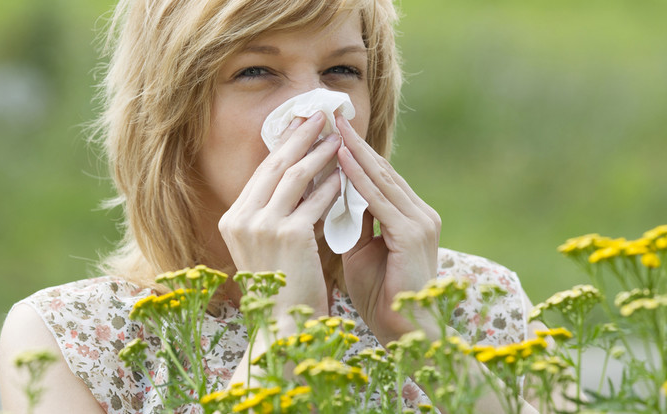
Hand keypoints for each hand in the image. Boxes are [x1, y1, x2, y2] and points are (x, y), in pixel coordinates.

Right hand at [218, 112, 341, 321]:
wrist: (281, 328)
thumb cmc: (280, 290)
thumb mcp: (268, 247)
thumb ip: (276, 215)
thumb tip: (303, 180)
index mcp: (233, 220)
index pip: (262, 172)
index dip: (284, 145)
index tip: (301, 126)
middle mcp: (241, 219)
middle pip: (275, 165)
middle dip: (300, 136)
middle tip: (320, 114)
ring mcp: (262, 226)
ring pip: (295, 176)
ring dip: (319, 153)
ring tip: (339, 137)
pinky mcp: (287, 235)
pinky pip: (315, 200)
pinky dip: (331, 185)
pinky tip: (345, 174)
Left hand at [336, 115, 441, 344]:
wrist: (404, 332)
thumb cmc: (380, 295)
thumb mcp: (362, 251)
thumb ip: (353, 223)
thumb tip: (332, 198)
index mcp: (410, 217)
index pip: (379, 178)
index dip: (355, 154)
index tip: (332, 131)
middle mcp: (420, 213)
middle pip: (382, 170)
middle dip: (354, 143)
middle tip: (331, 115)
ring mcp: (419, 221)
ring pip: (381, 179)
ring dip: (355, 151)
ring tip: (333, 127)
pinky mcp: (412, 234)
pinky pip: (380, 200)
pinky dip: (359, 178)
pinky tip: (342, 159)